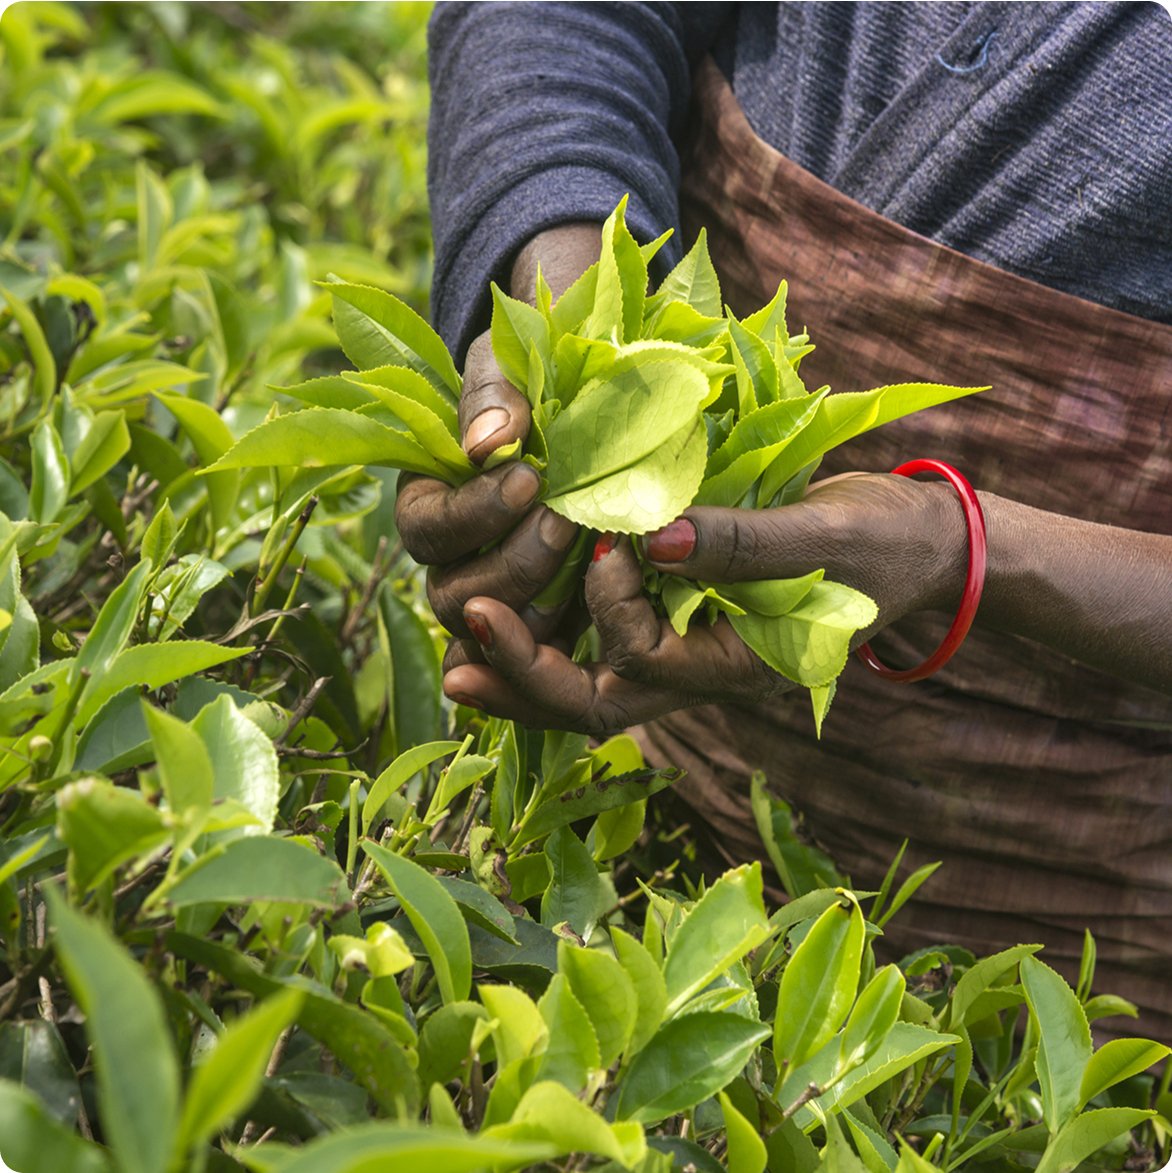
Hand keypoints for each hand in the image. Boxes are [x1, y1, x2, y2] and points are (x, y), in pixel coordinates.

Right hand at [394, 223, 603, 639]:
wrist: (588, 395)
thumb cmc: (532, 375)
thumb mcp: (508, 365)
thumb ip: (493, 394)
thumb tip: (487, 444)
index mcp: (430, 503)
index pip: (427, 531)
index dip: (472, 516)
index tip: (530, 481)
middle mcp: (455, 561)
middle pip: (455, 598)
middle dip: (512, 565)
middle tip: (565, 521)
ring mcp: (502, 595)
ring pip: (500, 631)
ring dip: (544, 601)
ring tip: (590, 551)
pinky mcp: (549, 615)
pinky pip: (545, 649)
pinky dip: (570, 638)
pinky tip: (608, 607)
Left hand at [441, 474, 970, 732]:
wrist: (909, 548)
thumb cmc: (881, 545)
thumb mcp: (828, 536)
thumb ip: (747, 545)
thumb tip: (653, 541)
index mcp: (737, 665)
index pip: (646, 663)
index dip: (611, 610)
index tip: (609, 542)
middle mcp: (698, 671)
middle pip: (597, 706)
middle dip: (527, 679)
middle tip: (464, 643)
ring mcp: (684, 651)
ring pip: (589, 686)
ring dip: (523, 667)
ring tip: (464, 637)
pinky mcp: (677, 620)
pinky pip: (601, 646)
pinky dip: (551, 636)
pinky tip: (510, 607)